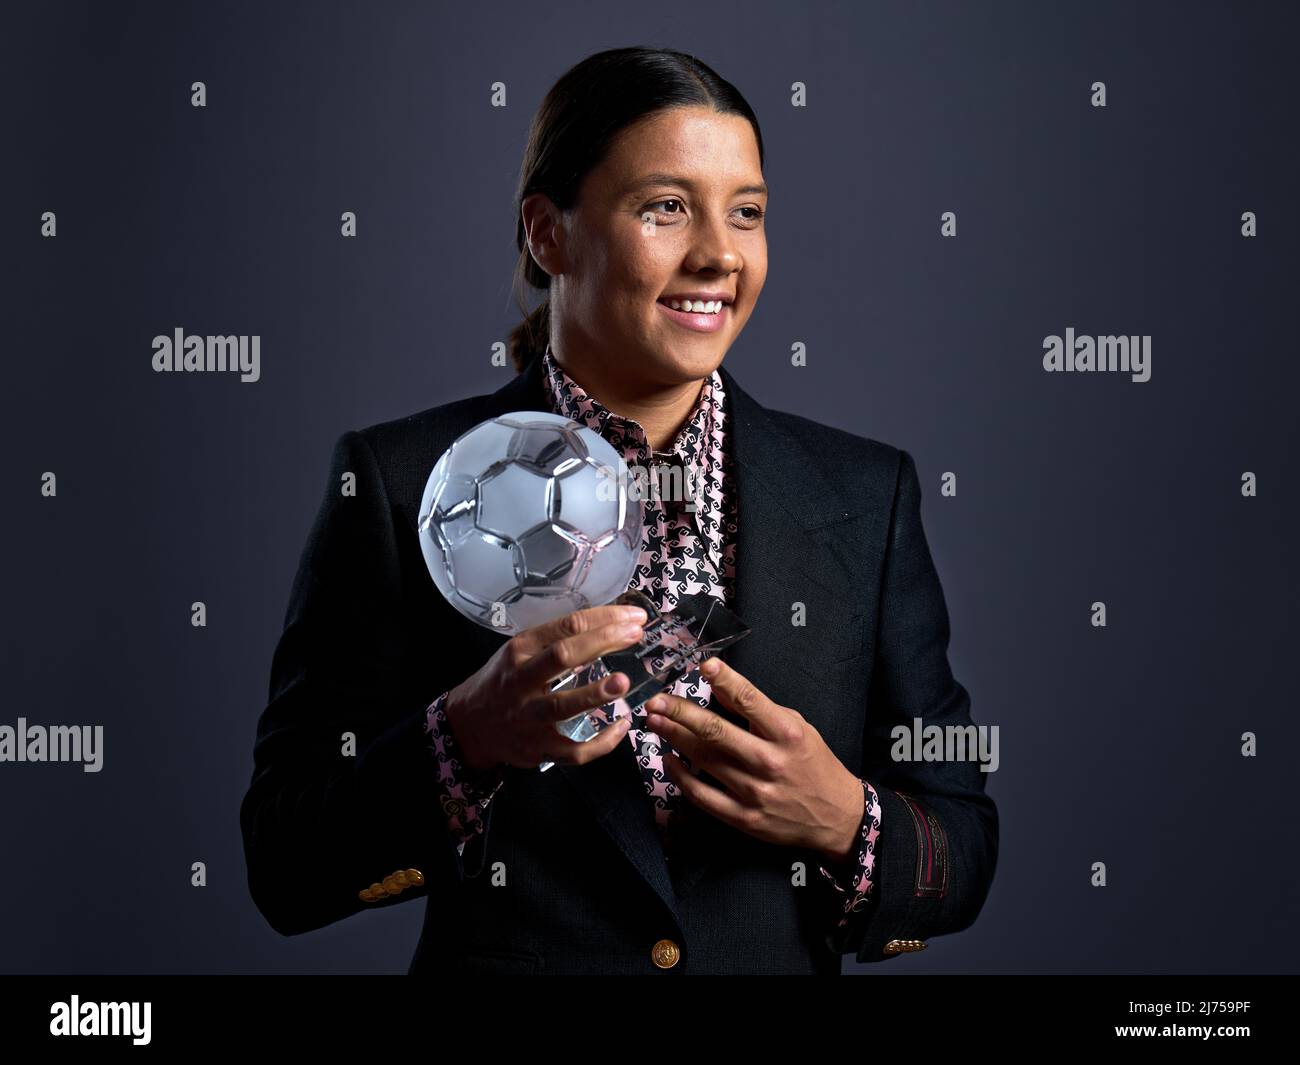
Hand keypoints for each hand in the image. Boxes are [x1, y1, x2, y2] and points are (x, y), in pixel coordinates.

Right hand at [443, 604, 647, 770]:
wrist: (469, 724)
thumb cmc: (504, 681)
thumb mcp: (519, 652)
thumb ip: (555, 642)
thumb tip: (610, 627)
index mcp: (520, 650)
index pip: (565, 627)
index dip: (602, 619)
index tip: (633, 617)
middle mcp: (522, 680)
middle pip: (562, 657)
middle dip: (601, 642)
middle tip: (634, 635)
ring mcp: (529, 717)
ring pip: (564, 706)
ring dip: (595, 694)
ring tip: (624, 682)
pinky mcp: (538, 748)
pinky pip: (574, 751)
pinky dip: (602, 743)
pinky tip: (621, 727)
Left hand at [644, 657, 863, 863]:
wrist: (836, 817)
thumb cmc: (813, 764)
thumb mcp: (796, 726)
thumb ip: (758, 709)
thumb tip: (719, 687)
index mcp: (787, 734)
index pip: (750, 701)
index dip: (725, 680)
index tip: (703, 665)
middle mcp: (769, 761)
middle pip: (716, 732)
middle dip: (680, 713)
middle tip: (655, 700)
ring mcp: (754, 792)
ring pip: (704, 760)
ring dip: (673, 738)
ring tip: (654, 720)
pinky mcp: (743, 817)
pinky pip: (702, 795)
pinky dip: (681, 776)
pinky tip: (668, 759)